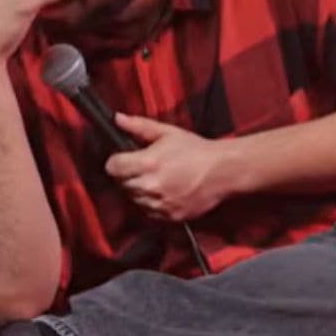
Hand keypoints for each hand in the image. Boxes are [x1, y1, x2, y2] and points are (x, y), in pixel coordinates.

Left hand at [104, 113, 232, 221]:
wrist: (223, 171)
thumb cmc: (196, 150)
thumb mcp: (167, 133)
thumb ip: (139, 126)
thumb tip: (117, 118)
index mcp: (147, 163)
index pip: (112, 167)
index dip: (115, 162)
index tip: (123, 159)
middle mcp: (150, 186)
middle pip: (121, 184)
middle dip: (126, 175)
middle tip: (141, 167)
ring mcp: (159, 204)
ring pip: (133, 199)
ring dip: (138, 190)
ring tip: (153, 179)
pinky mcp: (169, 217)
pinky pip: (148, 212)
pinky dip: (150, 203)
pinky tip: (162, 191)